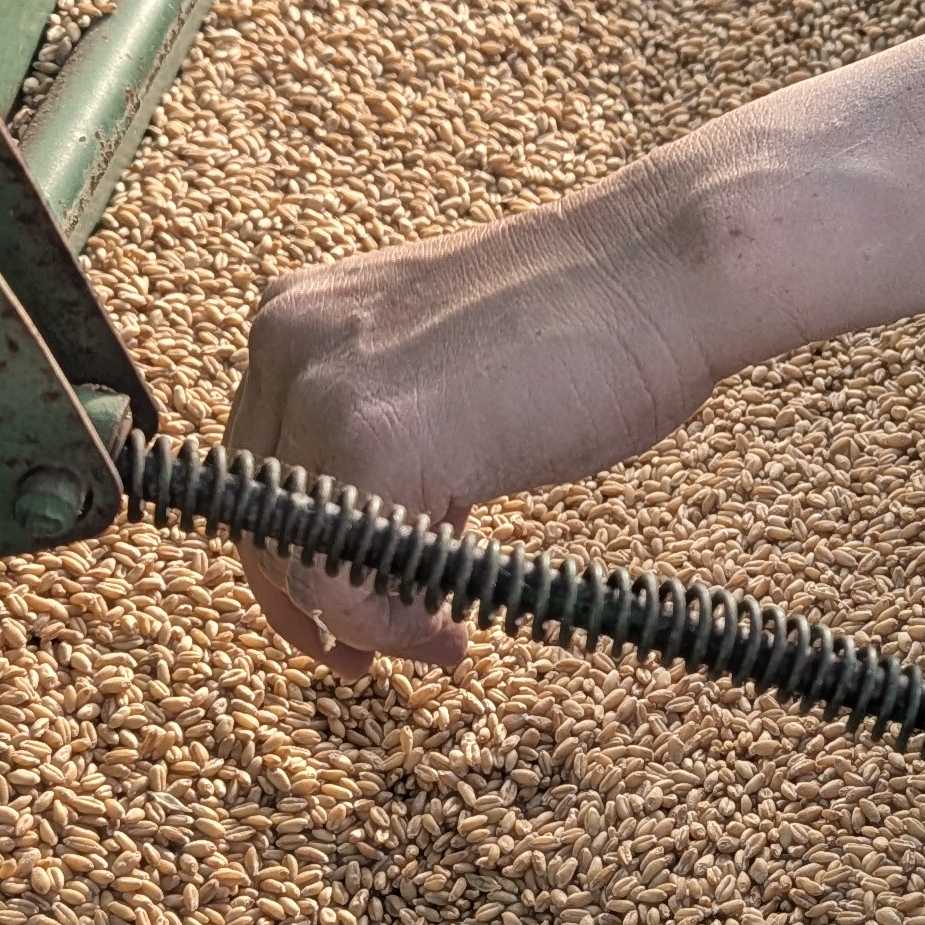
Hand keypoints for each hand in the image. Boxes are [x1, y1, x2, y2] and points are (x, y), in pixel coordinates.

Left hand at [221, 174, 732, 679]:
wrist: (664, 271)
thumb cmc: (589, 325)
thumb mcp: (448, 379)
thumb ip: (389, 439)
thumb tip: (368, 550)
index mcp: (302, 317)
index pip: (260, 469)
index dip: (298, 557)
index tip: (350, 615)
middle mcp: (290, 342)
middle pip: (260, 518)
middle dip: (316, 602)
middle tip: (374, 653)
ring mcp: (324, 387)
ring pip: (291, 557)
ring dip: (362, 621)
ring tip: (439, 638)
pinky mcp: (374, 436)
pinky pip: (336, 577)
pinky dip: (385, 625)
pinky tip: (449, 632)